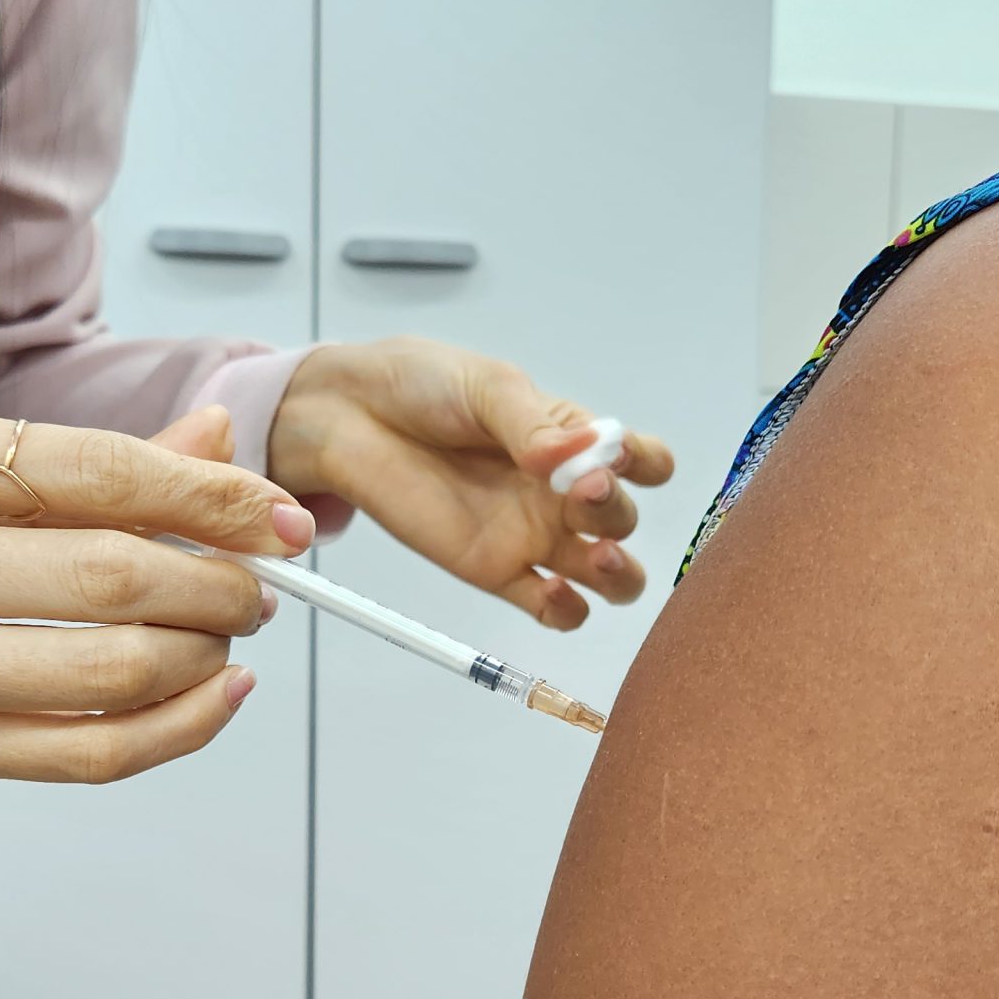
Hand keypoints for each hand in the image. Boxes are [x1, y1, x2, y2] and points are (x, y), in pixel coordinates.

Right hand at [0, 398, 312, 787]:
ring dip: (201, 655)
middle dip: (220, 582)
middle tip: (259, 585)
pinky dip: (173, 731)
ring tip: (224, 636)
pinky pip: (80, 754)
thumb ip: (67, 458)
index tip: (273, 515)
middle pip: (111, 572)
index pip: (92, 467)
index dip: (208, 493)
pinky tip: (212, 699)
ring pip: (107, 669)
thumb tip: (216, 436)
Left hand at [266, 338, 675, 630]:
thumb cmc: (423, 388)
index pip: (643, 461)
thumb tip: (570, 454)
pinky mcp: (495, 572)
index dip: (646, 464)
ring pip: (606, 575)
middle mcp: (562, 493)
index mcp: (573, 441)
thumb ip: (531, 423)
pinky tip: (551, 592)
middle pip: (622, 520)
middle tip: (586, 488)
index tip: (622, 454)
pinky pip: (550, 607)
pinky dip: (564, 610)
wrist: (352, 416)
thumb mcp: (486, 387)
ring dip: (617, 574)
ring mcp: (533, 536)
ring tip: (596, 557)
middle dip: (616, 510)